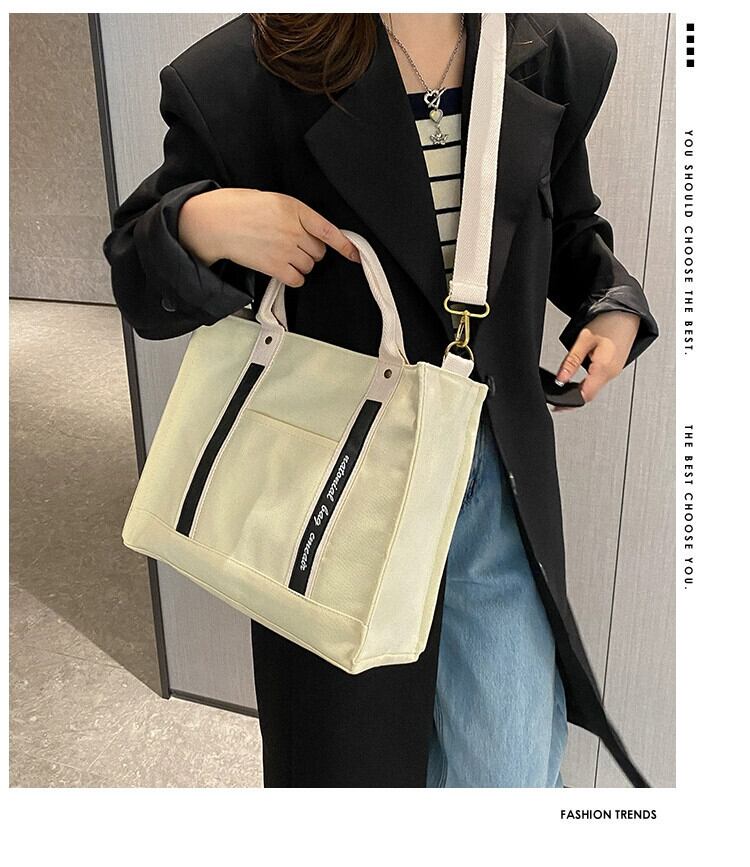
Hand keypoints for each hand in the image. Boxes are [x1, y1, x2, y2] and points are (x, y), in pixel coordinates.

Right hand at [177, 187, 359, 284]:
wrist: (215, 223)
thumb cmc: (238, 208)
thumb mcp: (272, 200)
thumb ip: (293, 214)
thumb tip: (307, 231)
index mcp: (294, 208)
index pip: (328, 230)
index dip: (346, 245)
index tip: (356, 255)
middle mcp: (294, 229)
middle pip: (318, 252)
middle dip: (309, 251)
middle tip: (290, 245)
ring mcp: (286, 249)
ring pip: (308, 266)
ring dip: (299, 264)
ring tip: (279, 254)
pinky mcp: (275, 266)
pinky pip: (297, 279)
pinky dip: (291, 277)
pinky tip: (279, 268)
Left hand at [551, 310, 640, 410]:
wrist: (627, 312)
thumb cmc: (609, 321)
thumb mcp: (584, 340)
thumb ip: (571, 362)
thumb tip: (560, 379)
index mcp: (604, 368)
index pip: (585, 395)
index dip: (569, 403)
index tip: (557, 406)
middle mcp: (612, 373)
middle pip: (589, 394)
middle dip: (572, 398)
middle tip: (557, 400)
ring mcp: (614, 371)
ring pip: (594, 388)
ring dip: (580, 391)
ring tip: (564, 389)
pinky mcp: (614, 367)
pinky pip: (599, 381)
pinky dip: (587, 383)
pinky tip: (577, 381)